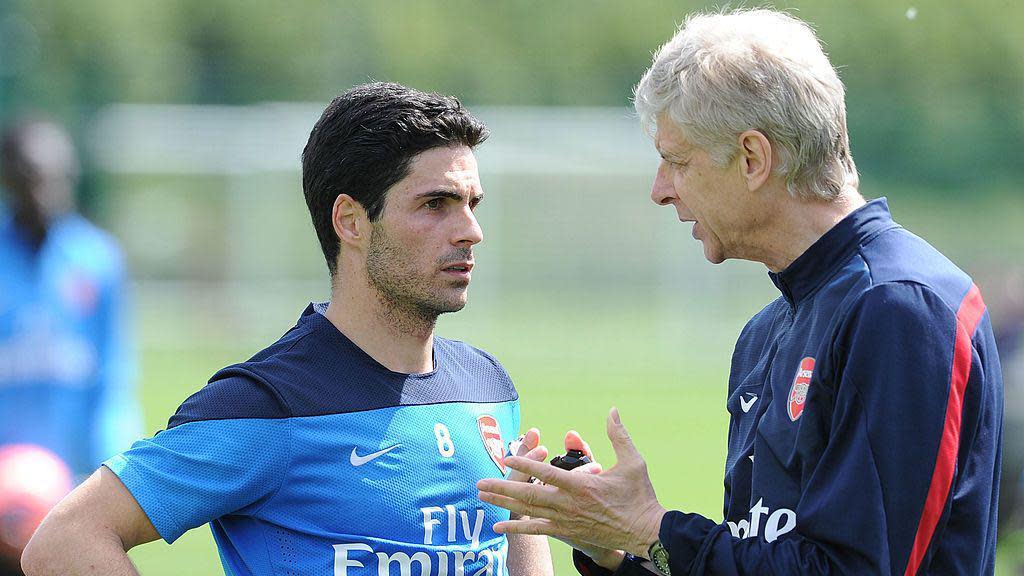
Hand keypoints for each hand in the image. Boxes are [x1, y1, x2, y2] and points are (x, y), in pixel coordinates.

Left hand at [477, 408, 666, 559]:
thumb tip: (612, 410)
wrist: (645, 532)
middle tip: (479, 482)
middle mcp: (570, 505)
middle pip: (529, 495)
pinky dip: (517, 528)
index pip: (547, 474)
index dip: (526, 465)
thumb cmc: (640, 496)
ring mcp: (566, 521)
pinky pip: (537, 530)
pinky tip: (498, 528)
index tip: (507, 458)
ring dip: (504, 503)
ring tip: (482, 496)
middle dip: (502, 487)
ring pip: (529, 511)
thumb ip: (618, 436)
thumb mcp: (633, 462)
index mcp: (583, 487)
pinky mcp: (568, 533)